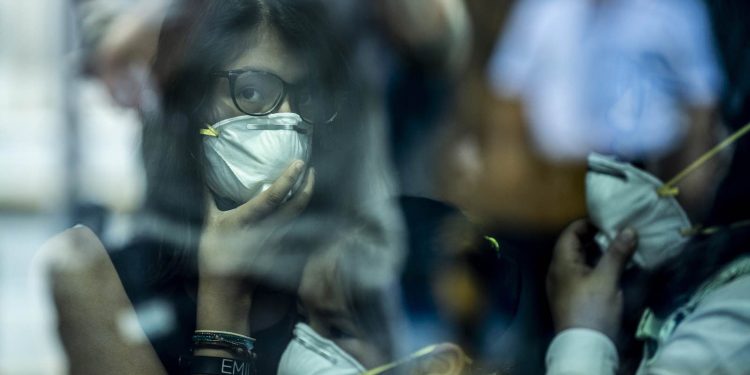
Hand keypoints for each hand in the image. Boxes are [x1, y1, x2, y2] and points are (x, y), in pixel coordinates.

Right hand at [197, 161, 313, 332]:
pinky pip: (293, 225)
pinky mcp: (281, 248)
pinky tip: (299, 202)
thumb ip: (207, 199)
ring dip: (305, 197)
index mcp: (246, 220)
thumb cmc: (213, 256)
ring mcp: (277, 240)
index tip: (300, 163)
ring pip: (298, 215)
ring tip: (308, 180)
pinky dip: (298, 211)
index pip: (273, 197)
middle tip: (311, 169)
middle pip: (296, 205)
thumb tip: (199, 174)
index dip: (288, 179)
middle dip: (307, 185)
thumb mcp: (208, 225)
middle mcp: (266, 229)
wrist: (227, 292)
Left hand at [547, 220, 636, 339]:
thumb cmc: (592, 308)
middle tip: (618, 234)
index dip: (587, 224)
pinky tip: (614, 270)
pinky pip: (583, 276)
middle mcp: (558, 271)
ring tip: (620, 249)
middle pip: (574, 247)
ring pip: (580, 262)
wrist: (584, 346)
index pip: (570, 233)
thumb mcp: (606, 279)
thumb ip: (616, 253)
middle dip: (595, 239)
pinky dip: (597, 268)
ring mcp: (564, 286)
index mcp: (561, 262)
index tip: (608, 221)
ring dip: (598, 254)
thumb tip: (629, 229)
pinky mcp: (573, 298)